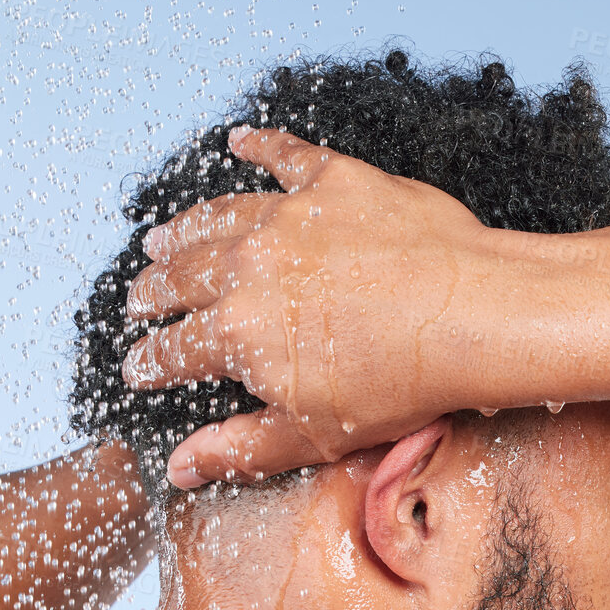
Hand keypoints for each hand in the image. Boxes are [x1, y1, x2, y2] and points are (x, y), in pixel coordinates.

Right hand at [122, 126, 508, 485]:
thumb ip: (239, 449)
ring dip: (183, 230)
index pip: (174, 350)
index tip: (137, 367)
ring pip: (216, 217)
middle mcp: (248, 266)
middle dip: (152, 292)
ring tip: (162, 239)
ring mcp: (289, 217)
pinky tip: (240, 142)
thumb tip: (180, 468)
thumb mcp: (313, 436)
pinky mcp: (334, 182)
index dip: (150, 362)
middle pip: (181, 278)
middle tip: (138, 299)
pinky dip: (259, 147)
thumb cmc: (402, 384)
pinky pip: (284, 157)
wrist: (472, 316)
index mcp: (236, 333)